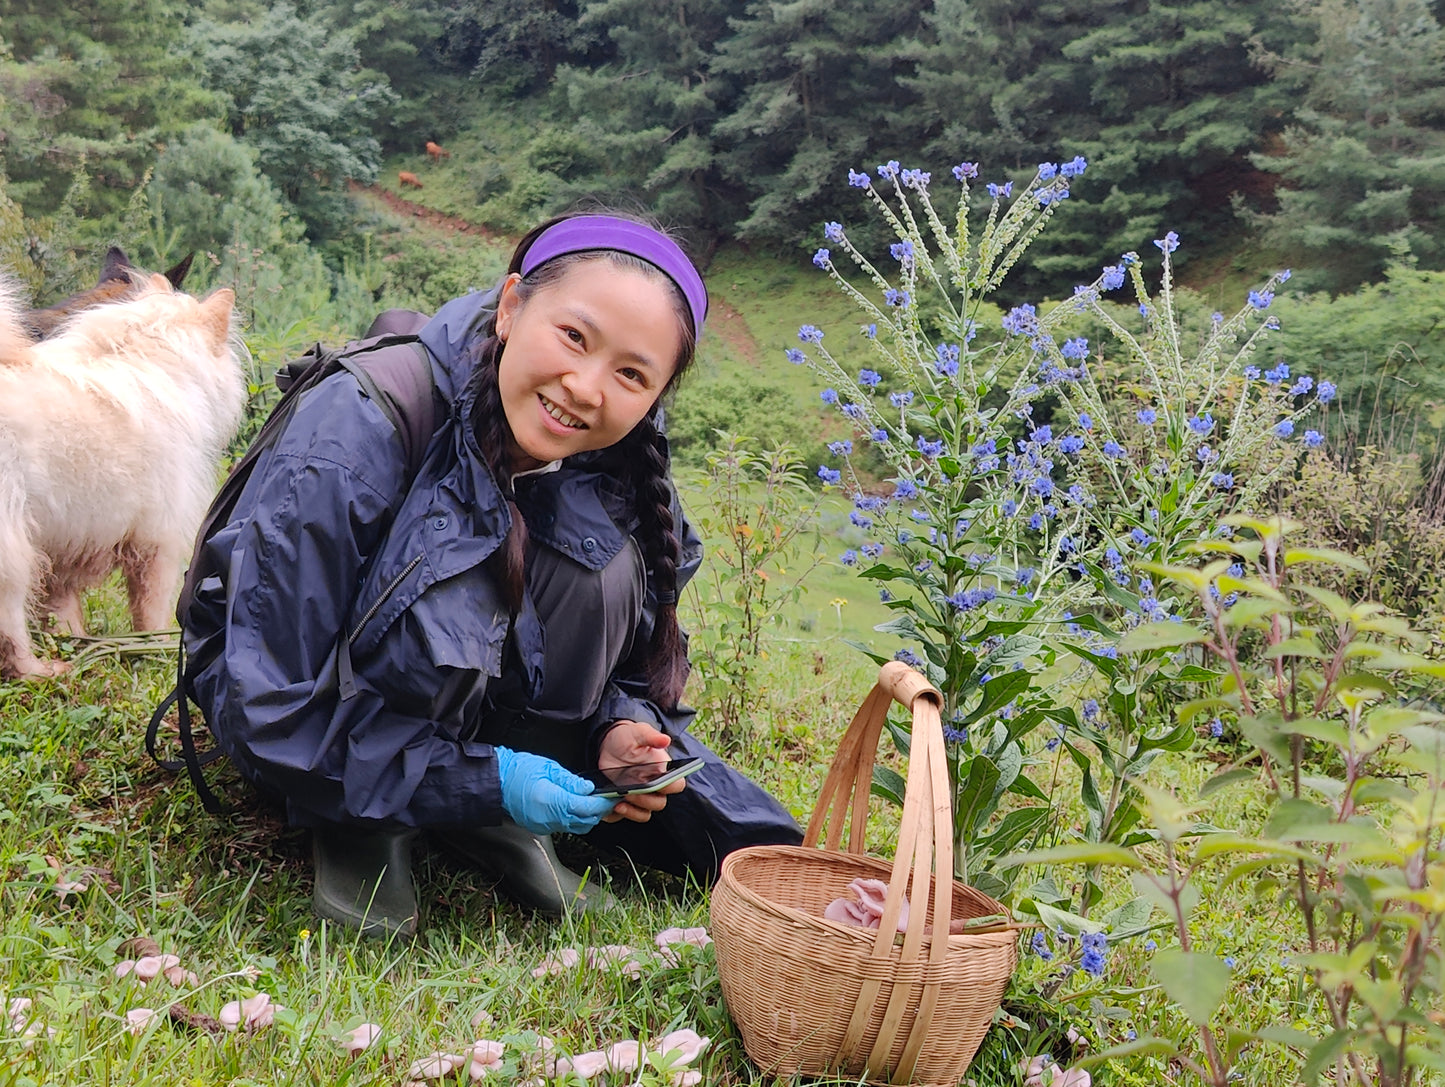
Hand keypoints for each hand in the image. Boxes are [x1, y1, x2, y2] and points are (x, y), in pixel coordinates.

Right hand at [494, 746, 615, 835]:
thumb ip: (571, 781)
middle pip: (583, 822)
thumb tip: (588, 789)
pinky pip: (564, 826)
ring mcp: (543, 825)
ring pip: (575, 827)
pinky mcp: (540, 827)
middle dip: (597, 812)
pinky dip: (574, 818)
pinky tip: (575, 806)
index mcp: (550, 801)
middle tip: (605, 799)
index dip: (601, 804)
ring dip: (587, 817)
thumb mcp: (549, 768)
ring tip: (592, 801)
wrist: (497, 781)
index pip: (585, 808)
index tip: (611, 798)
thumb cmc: (519, 770)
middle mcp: (548, 818)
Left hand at [597, 719, 685, 824]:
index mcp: (661, 771)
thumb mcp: (637, 732)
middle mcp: (653, 786)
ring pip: (644, 813)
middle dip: (645, 800)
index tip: (658, 784)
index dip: (670, 787)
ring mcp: (640, 796)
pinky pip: (626, 815)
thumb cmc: (628, 737)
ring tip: (619, 803)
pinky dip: (618, 815)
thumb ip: (650, 736)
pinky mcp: (625, 802)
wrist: (608, 744)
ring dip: (633, 811)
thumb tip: (665, 739)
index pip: (676, 785)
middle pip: (659, 803)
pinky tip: (610, 806)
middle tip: (630, 792)